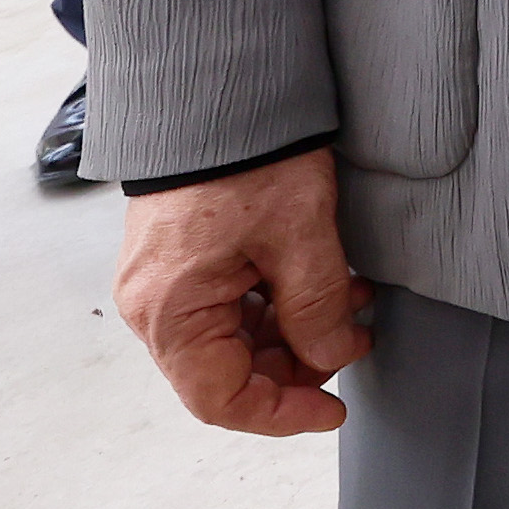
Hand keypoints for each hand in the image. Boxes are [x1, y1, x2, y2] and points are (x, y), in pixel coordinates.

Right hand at [112, 148, 369, 435]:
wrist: (217, 94)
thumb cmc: (249, 161)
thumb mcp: (301, 236)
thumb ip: (317, 308)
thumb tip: (332, 358)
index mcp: (171, 313)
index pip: (219, 400)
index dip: (279, 414)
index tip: (334, 408)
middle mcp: (155, 308)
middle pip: (226, 372)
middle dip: (296, 367)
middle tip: (353, 340)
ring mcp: (165, 285)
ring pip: (233, 340)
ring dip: (294, 333)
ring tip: (351, 305)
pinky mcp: (181, 263)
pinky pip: (229, 306)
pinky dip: (277, 305)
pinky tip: (325, 285)